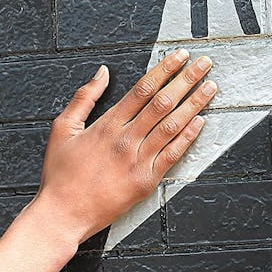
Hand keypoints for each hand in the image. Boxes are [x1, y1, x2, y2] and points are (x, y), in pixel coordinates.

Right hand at [34, 49, 215, 242]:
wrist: (63, 214)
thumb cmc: (60, 175)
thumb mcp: (62, 129)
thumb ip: (84, 98)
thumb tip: (102, 72)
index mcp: (107, 124)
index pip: (143, 89)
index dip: (164, 69)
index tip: (180, 57)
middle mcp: (125, 139)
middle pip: (163, 102)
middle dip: (186, 79)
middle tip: (204, 64)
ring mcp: (138, 161)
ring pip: (172, 125)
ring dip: (194, 104)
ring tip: (211, 87)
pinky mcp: (146, 181)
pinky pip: (172, 155)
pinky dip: (188, 137)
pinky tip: (200, 122)